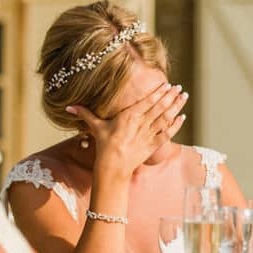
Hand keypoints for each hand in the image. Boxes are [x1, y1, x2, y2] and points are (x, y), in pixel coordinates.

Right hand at [68, 82, 187, 177]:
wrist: (112, 167)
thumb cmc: (103, 146)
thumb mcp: (95, 127)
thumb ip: (85, 114)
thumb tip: (68, 106)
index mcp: (128, 116)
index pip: (147, 101)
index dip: (158, 93)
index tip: (167, 85)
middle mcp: (140, 124)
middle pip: (159, 107)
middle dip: (171, 96)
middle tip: (179, 88)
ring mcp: (148, 134)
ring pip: (166, 118)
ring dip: (176, 106)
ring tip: (184, 96)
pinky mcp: (153, 145)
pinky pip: (168, 133)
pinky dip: (176, 125)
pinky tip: (182, 117)